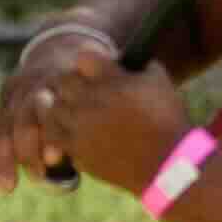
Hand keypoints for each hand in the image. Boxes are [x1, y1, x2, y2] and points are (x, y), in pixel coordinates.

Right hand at [0, 23, 121, 196]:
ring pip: (2, 125)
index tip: (56, 158)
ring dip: (5, 157)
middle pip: (21, 118)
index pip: (46, 105)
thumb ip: (111, 91)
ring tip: (11, 186)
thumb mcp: (105, 77)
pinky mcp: (3, 107)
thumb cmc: (94, 77)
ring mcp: (12, 94)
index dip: (48, 132)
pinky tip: (1, 179)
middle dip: (27, 150)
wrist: (63, 50)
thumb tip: (130, 119)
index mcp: (55, 75)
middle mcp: (29, 83)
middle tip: (40, 175)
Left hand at [44, 54, 196, 203]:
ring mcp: (80, 127)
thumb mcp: (160, 83)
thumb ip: (141, 65)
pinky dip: (60, 133)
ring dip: (64, 108)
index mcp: (111, 80)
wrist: (167, 164)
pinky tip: (74, 133)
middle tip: (84, 92)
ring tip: (77, 114)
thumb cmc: (168, 121)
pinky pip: (54, 136)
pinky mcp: (77, 150)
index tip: (96, 69)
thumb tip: (130, 58)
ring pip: (53, 108)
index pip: (83, 57)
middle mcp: (91, 100)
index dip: (89, 62)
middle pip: (63, 81)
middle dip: (73, 83)